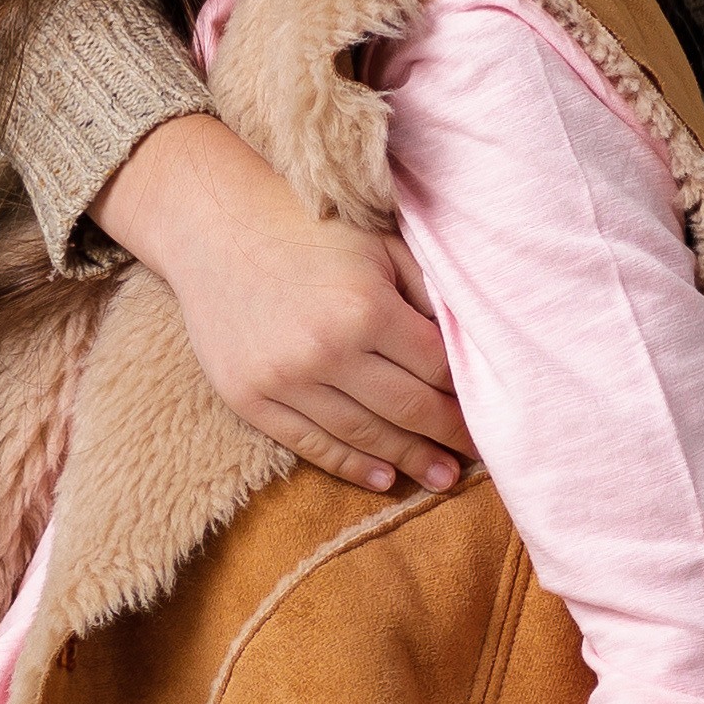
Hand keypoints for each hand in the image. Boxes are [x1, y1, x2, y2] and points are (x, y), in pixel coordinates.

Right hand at [104, 114, 468, 495]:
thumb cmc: (305, 227)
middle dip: (449, 436)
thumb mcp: (378, 244)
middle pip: (408, 408)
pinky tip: (384, 478)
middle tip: (480, 457)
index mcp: (367, 307)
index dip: (468, 394)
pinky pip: (309, 444)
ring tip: (443, 477)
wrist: (211, 225)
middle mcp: (327, 350)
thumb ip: (425, 291)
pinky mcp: (249, 397)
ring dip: (409, 461)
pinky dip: (350, 467)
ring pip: (363, 436)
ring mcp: (285, 379)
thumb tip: (469, 349)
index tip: (491, 412)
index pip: (437, 368)